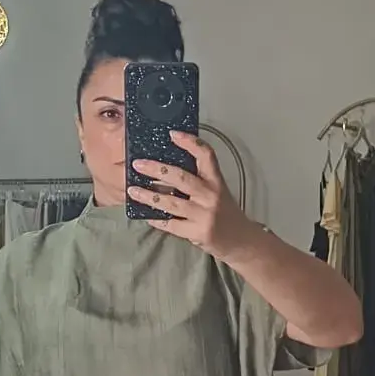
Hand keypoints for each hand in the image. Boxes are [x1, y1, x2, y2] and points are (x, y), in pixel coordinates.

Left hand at [128, 132, 258, 262]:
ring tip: (132, 190)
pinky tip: (146, 216)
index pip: (206, 155)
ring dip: (149, 196)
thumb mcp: (218, 191)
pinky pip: (172, 225)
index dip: (190, 142)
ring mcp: (204, 215)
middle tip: (138, 164)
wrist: (241, 241)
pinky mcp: (198, 233)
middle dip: (157, 169)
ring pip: (171, 203)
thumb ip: (199, 179)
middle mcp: (211, 195)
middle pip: (181, 178)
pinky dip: (157, 220)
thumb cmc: (225, 212)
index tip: (172, 134)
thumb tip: (165, 169)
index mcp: (216, 181)